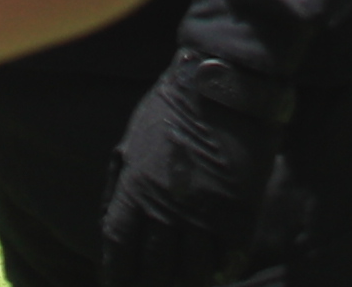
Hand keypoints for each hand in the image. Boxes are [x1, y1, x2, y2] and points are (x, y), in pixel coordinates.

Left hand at [97, 52, 293, 286]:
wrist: (225, 84)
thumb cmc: (174, 107)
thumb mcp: (133, 139)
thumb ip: (122, 183)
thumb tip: (112, 221)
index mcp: (136, 188)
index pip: (118, 248)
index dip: (116, 274)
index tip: (117, 283)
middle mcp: (168, 208)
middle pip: (155, 270)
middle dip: (151, 285)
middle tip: (154, 286)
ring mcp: (205, 214)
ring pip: (193, 272)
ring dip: (188, 282)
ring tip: (186, 282)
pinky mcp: (239, 212)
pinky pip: (229, 258)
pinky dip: (222, 269)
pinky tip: (218, 271)